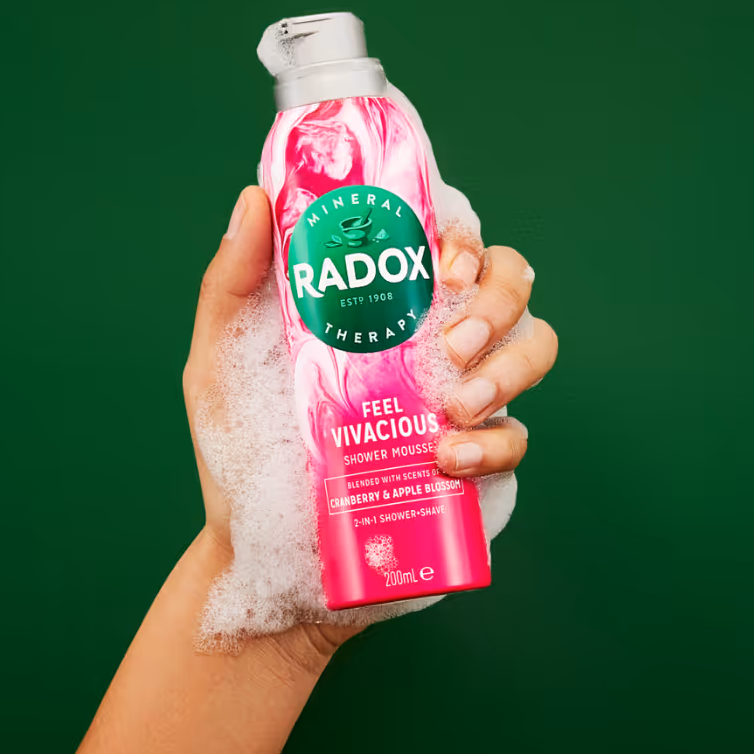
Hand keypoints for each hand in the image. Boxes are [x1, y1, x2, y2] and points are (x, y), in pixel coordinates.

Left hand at [182, 187, 557, 663]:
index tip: (443, 258)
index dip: (463, 235)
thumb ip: (232, 283)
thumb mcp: (219, 362)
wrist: (259, 554)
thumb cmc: (240, 449)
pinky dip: (495, 442)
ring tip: (454, 402)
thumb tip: (254, 199)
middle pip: (509, 284)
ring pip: (533, 348)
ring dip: (509, 365)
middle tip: (452, 338)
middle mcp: (428, 345)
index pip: (445, 244)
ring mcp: (458, 402)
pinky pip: (516, 439)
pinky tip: (448, 458)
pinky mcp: (475, 465)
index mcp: (380, 308)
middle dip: (498, 297)